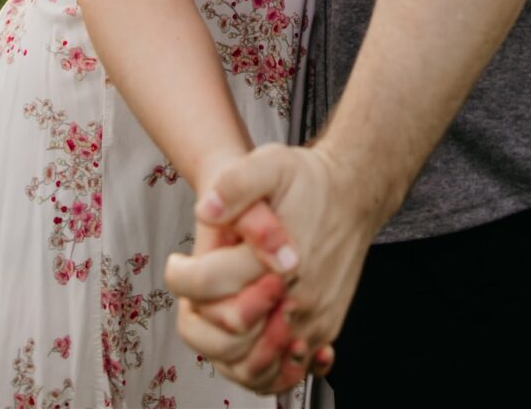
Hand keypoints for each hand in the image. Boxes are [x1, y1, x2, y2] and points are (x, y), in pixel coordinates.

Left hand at [167, 142, 372, 393]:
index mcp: (278, 259)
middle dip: (204, 315)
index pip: (211, 285)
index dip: (183, 277)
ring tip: (216, 313)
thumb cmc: (312, 182)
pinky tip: (249, 336)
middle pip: (230, 334)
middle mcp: (298, 297)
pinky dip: (261, 362)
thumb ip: (236, 183)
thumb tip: (207, 210)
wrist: (354, 195)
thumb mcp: (271, 162)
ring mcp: (313, 319)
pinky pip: (285, 368)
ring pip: (256, 364)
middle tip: (196, 294)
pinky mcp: (324, 329)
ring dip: (227, 347)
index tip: (176, 265)